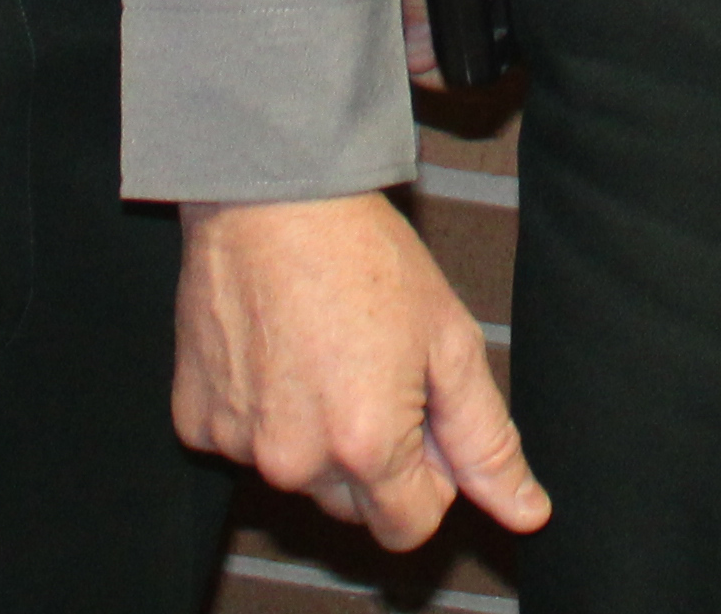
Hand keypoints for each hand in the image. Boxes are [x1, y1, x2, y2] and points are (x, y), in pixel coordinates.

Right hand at [175, 192, 549, 552]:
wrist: (271, 195)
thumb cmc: (363, 256)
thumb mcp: (450, 341)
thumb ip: (487, 440)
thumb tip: (526, 513)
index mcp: (365, 448)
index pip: (411, 526)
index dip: (430, 476)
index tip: (421, 414)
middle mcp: (294, 461)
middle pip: (354, 505)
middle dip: (373, 457)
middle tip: (374, 371)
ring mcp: (237, 444)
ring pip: (297, 474)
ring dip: (315, 435)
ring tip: (324, 352)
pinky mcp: (195, 419)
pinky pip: (242, 443)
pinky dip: (262, 412)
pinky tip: (276, 352)